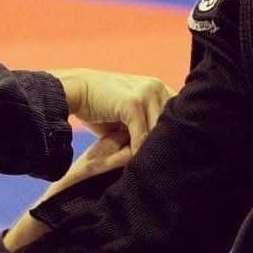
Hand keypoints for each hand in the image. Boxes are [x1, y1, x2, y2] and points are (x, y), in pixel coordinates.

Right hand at [48, 69, 173, 190]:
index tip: (168, 154)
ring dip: (147, 151)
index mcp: (159, 88)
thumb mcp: (129, 118)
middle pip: (171, 127)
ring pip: (157, 133)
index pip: (179, 117)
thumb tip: (170, 150)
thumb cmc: (100, 109)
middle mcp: (157, 87)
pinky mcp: (133, 103)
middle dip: (160, 146)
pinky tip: (128, 159)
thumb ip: (147, 127)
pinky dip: (135, 152)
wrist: (73, 91)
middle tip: (153, 164)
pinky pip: (142, 136)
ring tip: (134, 161)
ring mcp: (146, 93)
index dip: (173, 136)